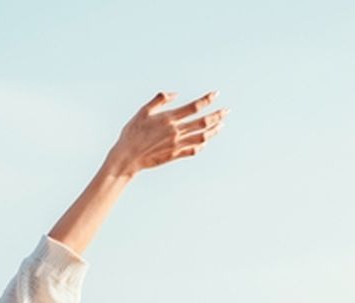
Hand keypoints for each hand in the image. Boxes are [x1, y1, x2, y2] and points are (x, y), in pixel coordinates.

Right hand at [103, 90, 225, 175]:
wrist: (127, 157)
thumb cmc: (132, 133)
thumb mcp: (143, 112)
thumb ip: (159, 100)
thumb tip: (175, 94)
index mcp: (168, 118)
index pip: (194, 107)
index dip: (207, 99)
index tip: (216, 94)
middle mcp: (176, 131)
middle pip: (203, 122)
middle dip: (217, 115)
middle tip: (227, 110)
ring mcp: (177, 144)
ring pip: (202, 136)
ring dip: (214, 130)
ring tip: (221, 125)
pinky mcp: (175, 155)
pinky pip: (194, 150)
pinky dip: (202, 144)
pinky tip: (206, 140)